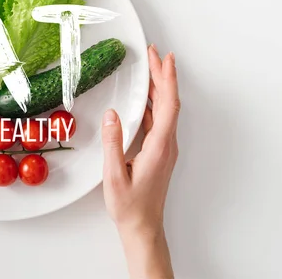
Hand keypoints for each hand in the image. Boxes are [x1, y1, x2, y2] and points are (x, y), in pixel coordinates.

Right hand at [102, 45, 179, 277]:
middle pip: (170, 103)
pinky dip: (153, 104)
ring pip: (165, 111)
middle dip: (163, 76)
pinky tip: (142, 100)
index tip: (164, 59)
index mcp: (160, 146)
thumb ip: (113, 143)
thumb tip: (112, 114)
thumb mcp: (115, 174)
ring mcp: (165, 148)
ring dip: (159, 89)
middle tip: (154, 55)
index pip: (168, 105)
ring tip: (149, 71)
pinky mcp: (160, 152)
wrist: (142, 227)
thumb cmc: (130, 205)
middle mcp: (167, 144)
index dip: (167, 80)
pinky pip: (159, 121)